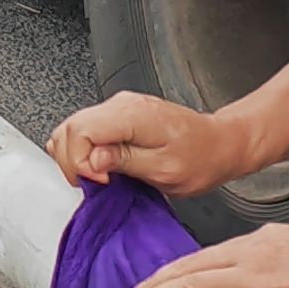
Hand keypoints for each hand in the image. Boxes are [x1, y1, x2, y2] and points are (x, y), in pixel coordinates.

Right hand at [48, 90, 255, 193]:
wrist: (219, 144)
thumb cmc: (200, 158)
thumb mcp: (165, 170)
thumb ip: (124, 161)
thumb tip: (91, 161)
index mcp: (133, 115)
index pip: (79, 131)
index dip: (80, 161)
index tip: (100, 181)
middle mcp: (122, 105)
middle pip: (69, 127)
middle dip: (72, 161)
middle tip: (95, 183)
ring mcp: (118, 107)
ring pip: (72, 127)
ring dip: (75, 156)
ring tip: (99, 176)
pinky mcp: (118, 115)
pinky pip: (85, 129)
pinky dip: (83, 150)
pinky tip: (99, 165)